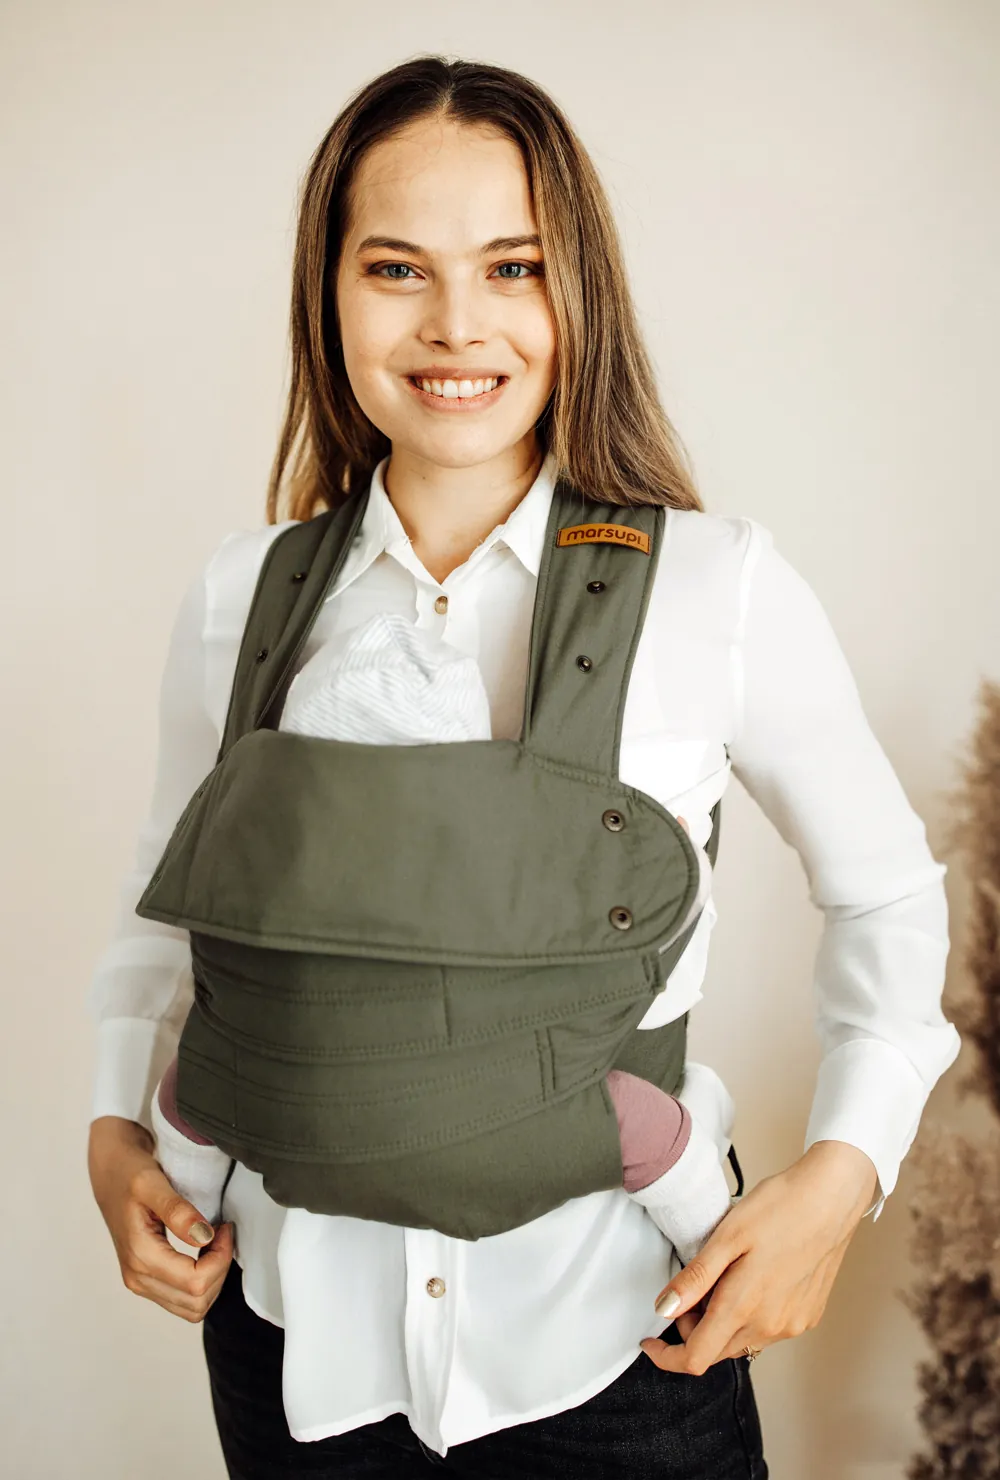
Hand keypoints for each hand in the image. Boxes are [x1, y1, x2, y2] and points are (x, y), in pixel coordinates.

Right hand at [88, 1114, 234, 1321]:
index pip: (195, 1281)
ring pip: (192, 1308)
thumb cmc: (129, 1173)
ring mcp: (140, 1283)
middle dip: (219, 1270)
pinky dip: (202, 1282)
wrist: (110, 1174)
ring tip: (215, 1243)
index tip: (224, 1227)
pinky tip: (204, 1253)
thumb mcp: (152, 1182)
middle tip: (222, 1234)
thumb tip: (204, 1237)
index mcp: (140, 1255)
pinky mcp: (146, 1281)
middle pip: (196, 1302)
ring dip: (213, 1279)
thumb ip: (177, 1211)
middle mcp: (137, 1277)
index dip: (221, 1257)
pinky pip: (182, 1300)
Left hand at [640, 1139, 877, 1374]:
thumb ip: (695, 1279)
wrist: (832, 1198)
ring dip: (722, 1323)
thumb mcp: (726, 1236)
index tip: (650, 1342)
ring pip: (742, 1341)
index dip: (667, 1356)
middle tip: (691, 1289)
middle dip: (693, 1330)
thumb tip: (664, 1309)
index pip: (696, 1358)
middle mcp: (771, 1326)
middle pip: (717, 1351)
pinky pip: (767, 1330)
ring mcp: (792, 1324)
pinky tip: (751, 1280)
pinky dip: (748, 1317)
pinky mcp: (807, 1316)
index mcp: (744, 1307)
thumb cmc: (780, 1207)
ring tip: (722, 1278)